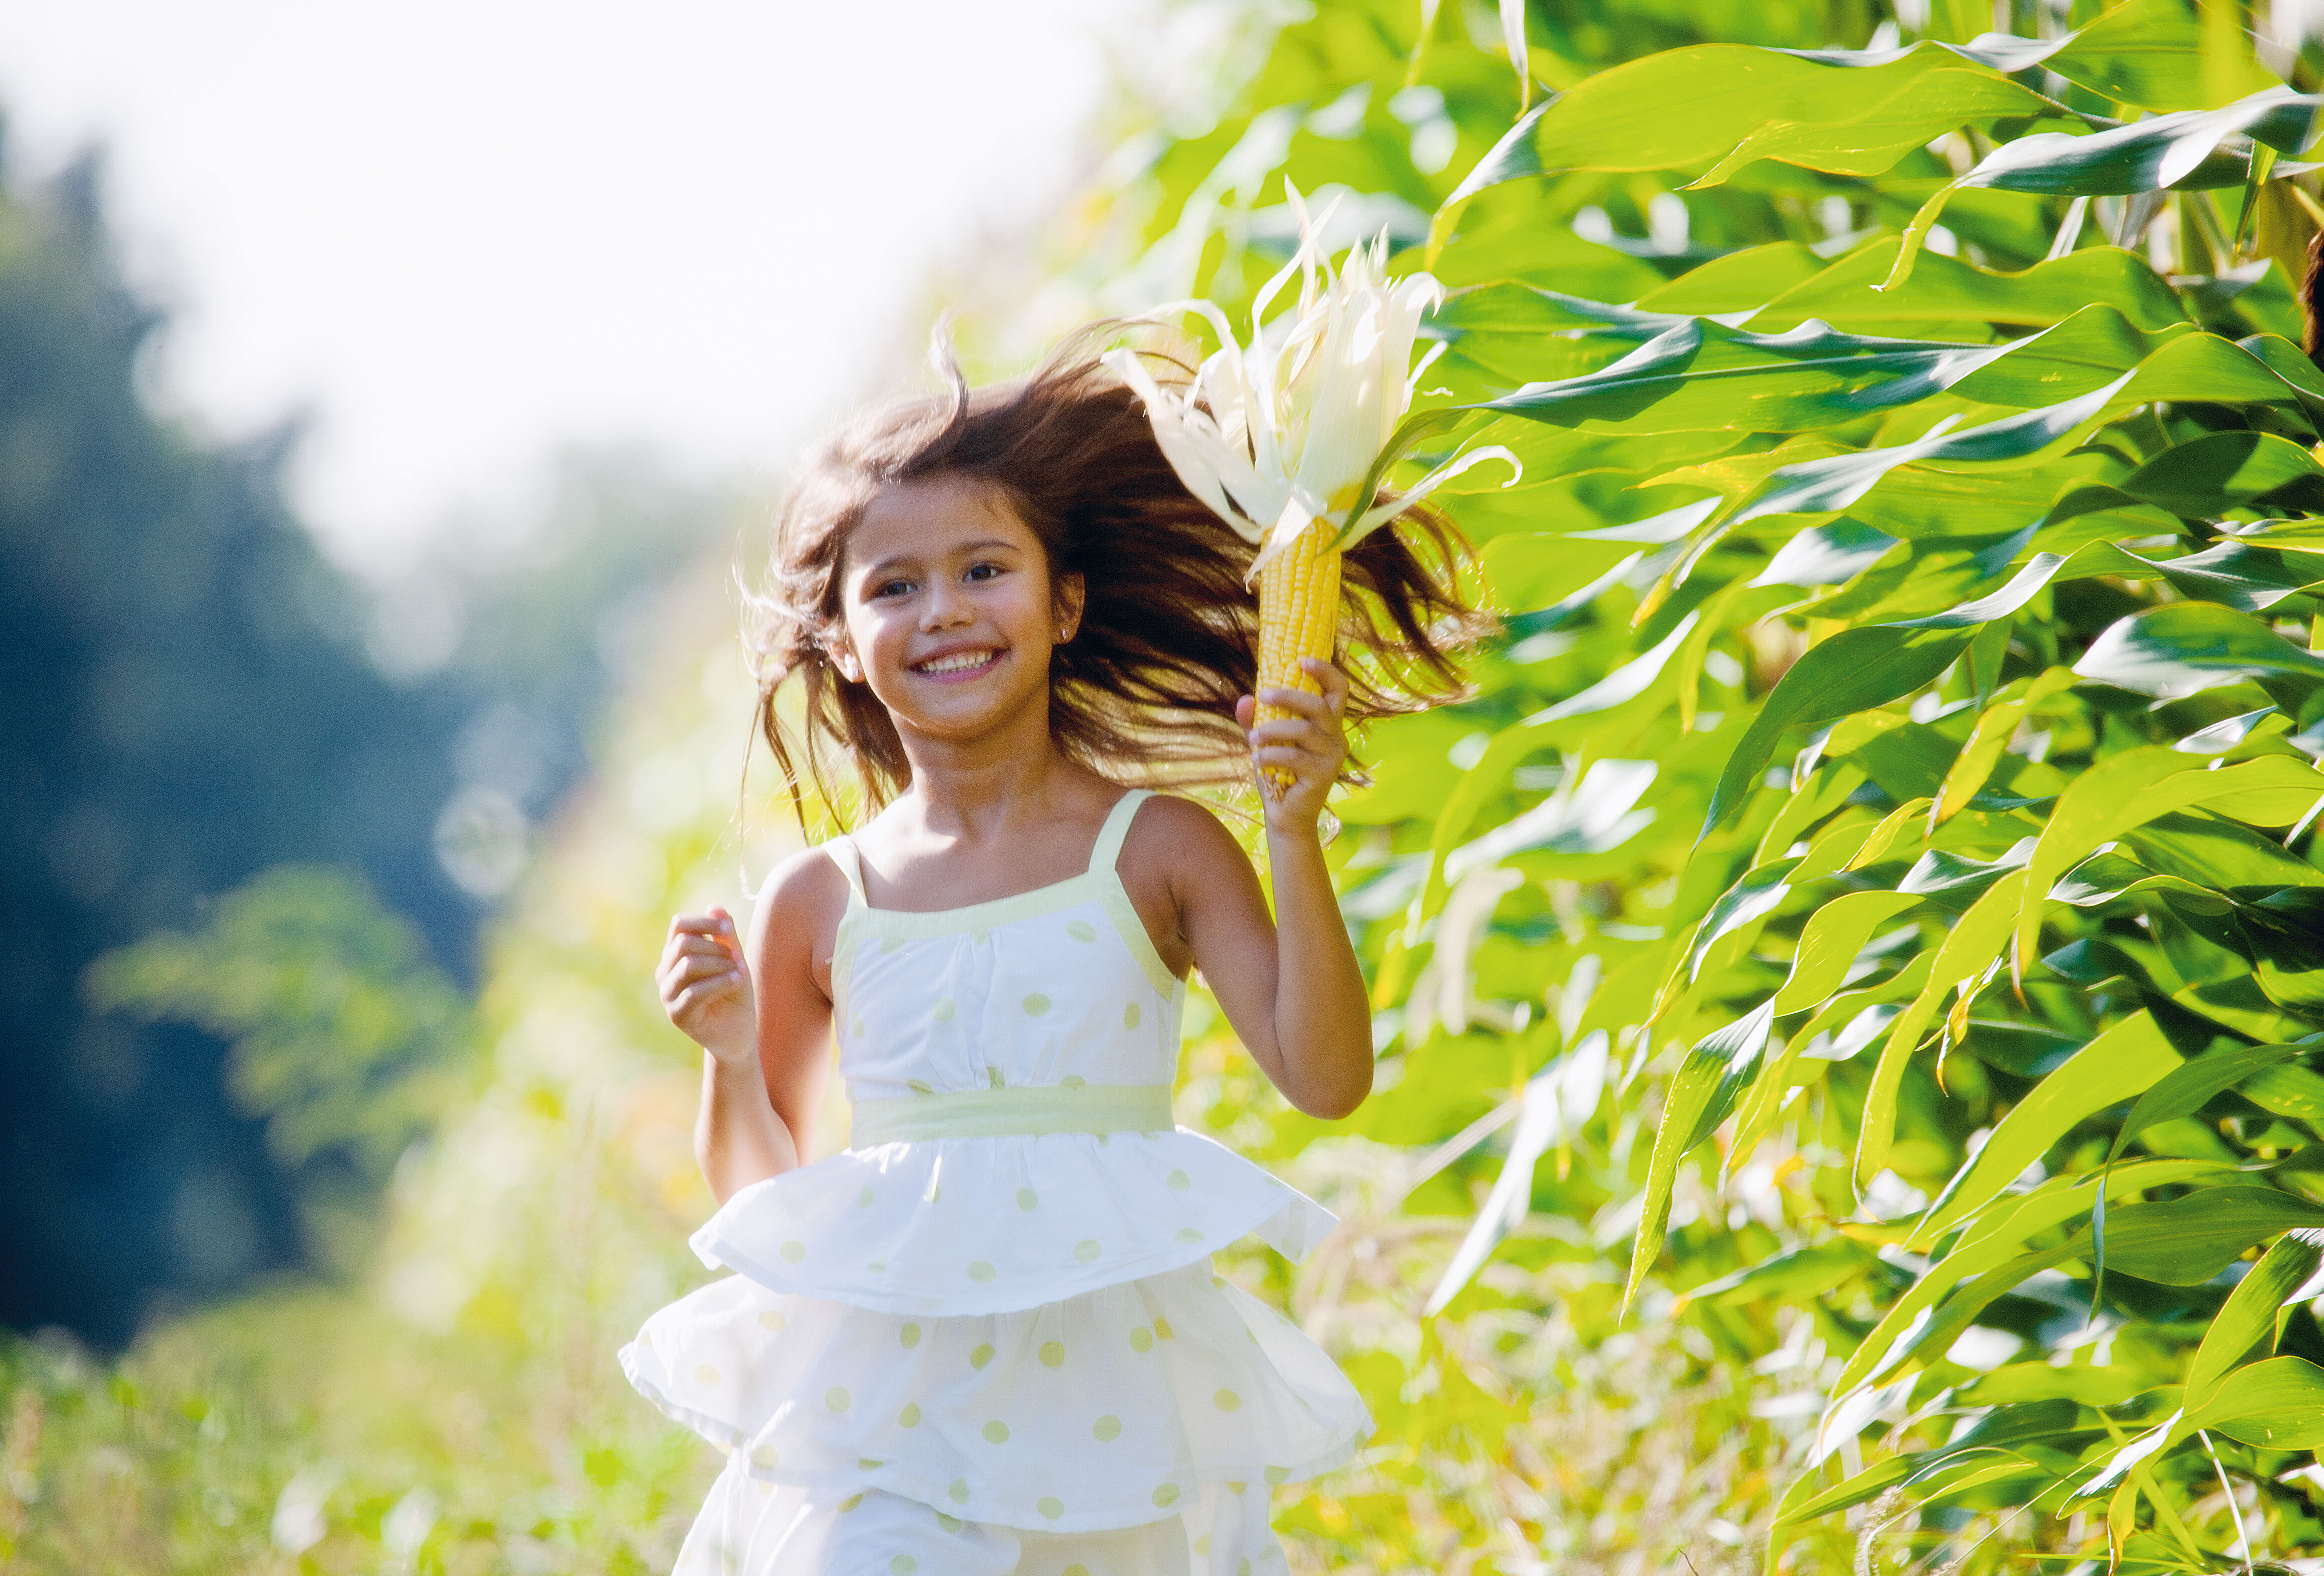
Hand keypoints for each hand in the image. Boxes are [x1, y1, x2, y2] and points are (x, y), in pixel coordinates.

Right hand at [658, 907, 755, 1061]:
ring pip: (689, 964)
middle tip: (738, 958)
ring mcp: (668, 996)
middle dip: (716, 947)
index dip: (705, 922)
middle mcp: (665, 974)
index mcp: (674, 956)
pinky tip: (737, 982)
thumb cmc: (734, 995)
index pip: (679, 925)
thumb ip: (725, 935)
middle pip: (684, 943)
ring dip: (720, 964)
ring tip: (739, 972)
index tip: (729, 929)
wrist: (738, 1034)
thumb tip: (714, 907)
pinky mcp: (678, 1016)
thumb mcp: (733, 960)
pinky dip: (721, 982)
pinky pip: (696, 991)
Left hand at [1237, 657, 1349, 831]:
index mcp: (1328, 724)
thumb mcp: (1265, 742)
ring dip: (1272, 730)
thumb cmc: (1277, 774)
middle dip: (1289, 696)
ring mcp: (1334, 757)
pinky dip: (1271, 755)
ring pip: (1304, 730)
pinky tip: (1256, 760)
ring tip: (1252, 737)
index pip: (1338, 690)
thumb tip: (1244, 698)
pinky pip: (1295, 757)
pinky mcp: (1324, 776)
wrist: (1285, 817)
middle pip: (1319, 705)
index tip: (1301, 660)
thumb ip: (1255, 720)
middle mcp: (1336, 737)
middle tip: (1262, 696)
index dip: (1325, 671)